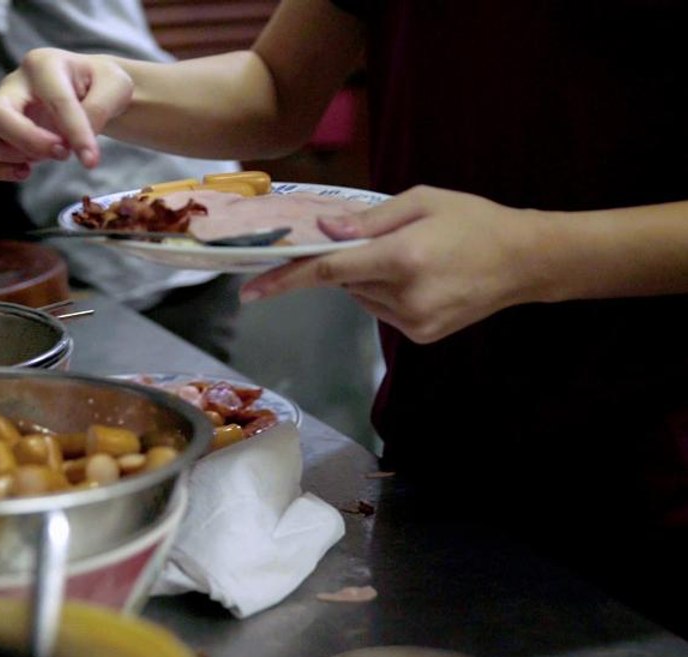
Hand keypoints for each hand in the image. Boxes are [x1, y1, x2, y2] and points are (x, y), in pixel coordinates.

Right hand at [0, 48, 133, 180]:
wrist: (87, 90)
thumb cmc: (100, 86)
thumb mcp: (116, 88)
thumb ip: (100, 109)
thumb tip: (76, 142)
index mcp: (44, 65)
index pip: (55, 101)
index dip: (75, 133)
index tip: (92, 161)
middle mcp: (13, 84)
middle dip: (29, 142)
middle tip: (62, 154)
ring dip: (3, 156)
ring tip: (34, 164)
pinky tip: (25, 171)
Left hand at [239, 186, 547, 343]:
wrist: (526, 262)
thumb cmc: (473, 221)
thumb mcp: (421, 201)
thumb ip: (368, 220)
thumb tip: (324, 232)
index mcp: (402, 257)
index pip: (329, 270)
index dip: (286, 279)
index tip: (250, 291)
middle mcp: (404, 296)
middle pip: (344, 281)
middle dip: (345, 261)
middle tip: (377, 239)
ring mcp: (413, 321)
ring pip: (360, 297)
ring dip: (367, 278)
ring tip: (412, 258)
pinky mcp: (421, 335)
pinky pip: (381, 310)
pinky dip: (386, 293)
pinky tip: (421, 278)